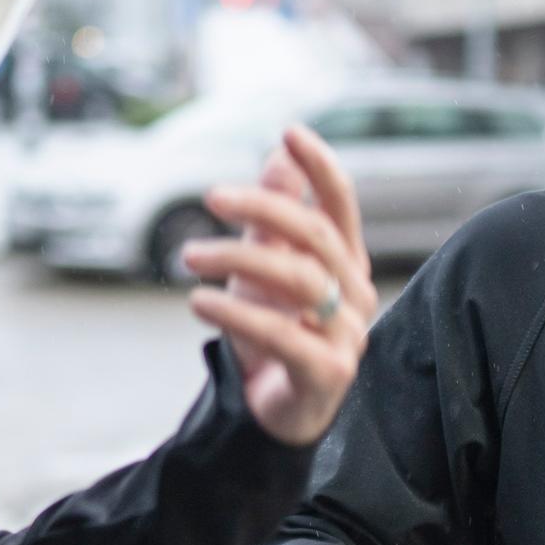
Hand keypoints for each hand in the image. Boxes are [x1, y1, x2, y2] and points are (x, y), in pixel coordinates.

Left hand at [183, 125, 377, 446]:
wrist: (269, 412)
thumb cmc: (271, 333)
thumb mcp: (265, 269)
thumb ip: (275, 218)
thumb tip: (278, 158)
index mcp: (346, 263)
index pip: (341, 205)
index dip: (321, 167)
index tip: (289, 132)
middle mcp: (356, 294)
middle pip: (315, 235)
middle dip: (263, 208)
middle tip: (211, 197)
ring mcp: (348, 335)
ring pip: (299, 280)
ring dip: (238, 260)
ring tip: (189, 256)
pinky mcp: (328, 373)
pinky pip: (283, 335)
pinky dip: (236, 314)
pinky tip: (199, 302)